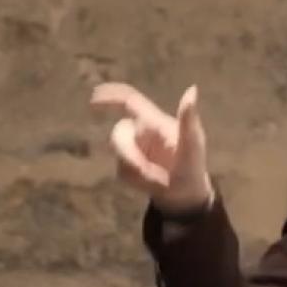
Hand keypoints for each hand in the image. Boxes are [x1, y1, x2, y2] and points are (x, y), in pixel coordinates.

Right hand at [90, 82, 213, 213]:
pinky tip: (150, 185)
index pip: (129, 100)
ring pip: (118, 154)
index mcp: (155, 122)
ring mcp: (133, 150)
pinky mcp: (127, 167)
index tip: (93, 98)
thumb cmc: (193, 168)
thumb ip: (188, 119)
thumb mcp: (193, 145)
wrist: (187, 197)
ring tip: (157, 180)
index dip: (110, 95)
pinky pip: (120, 171)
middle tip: (147, 171)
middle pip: (118, 133)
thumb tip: (192, 89)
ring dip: (135, 170)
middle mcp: (141, 132)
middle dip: (128, 154)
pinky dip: (134, 180)